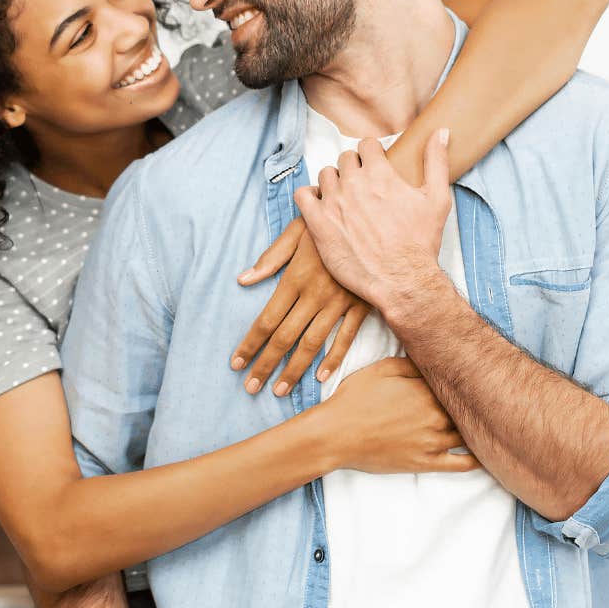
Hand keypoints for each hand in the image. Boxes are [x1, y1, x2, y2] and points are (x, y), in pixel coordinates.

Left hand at [231, 218, 369, 396]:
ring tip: (279, 390)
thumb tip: (243, 279)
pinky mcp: (362, 305)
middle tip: (250, 387)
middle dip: (266, 365)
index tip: (236, 364)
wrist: (372, 217)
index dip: (249, 345)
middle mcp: (314, 295)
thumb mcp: (296, 231)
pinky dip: (333, 359)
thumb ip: (270, 258)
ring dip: (294, 369)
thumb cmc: (328, 221)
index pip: (265, 320)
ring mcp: (339, 302)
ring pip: (312, 344)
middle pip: (284, 338)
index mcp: (295, 278)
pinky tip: (321, 377)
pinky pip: (346, 337)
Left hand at [295, 128, 453, 319]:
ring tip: (345, 199)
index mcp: (380, 173)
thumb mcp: (437, 199)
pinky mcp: (318, 223)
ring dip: (334, 182)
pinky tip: (322, 207)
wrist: (401, 280)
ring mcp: (333, 202)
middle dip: (354, 168)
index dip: (372, 155)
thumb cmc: (421, 243)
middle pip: (345, 159)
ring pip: (325, 175)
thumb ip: (436, 161)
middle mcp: (354, 183)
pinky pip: (302, 195)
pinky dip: (310, 196)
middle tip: (363, 188)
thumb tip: (440, 132)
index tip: (375, 167)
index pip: (366, 145)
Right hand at [312, 356, 476, 473]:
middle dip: (474, 404)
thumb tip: (433, 359)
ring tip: (491, 423)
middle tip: (487, 399)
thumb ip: (411, 363)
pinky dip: (476, 460)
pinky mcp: (426, 463)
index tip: (473, 378)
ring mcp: (432, 441)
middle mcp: (435, 415)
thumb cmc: (354, 399)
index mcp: (425, 390)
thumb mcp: (380, 369)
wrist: (335, 435)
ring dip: (477, 428)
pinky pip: (460, 464)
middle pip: (464, 409)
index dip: (462, 382)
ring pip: (466, 434)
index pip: (455, 384)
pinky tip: (486, 455)